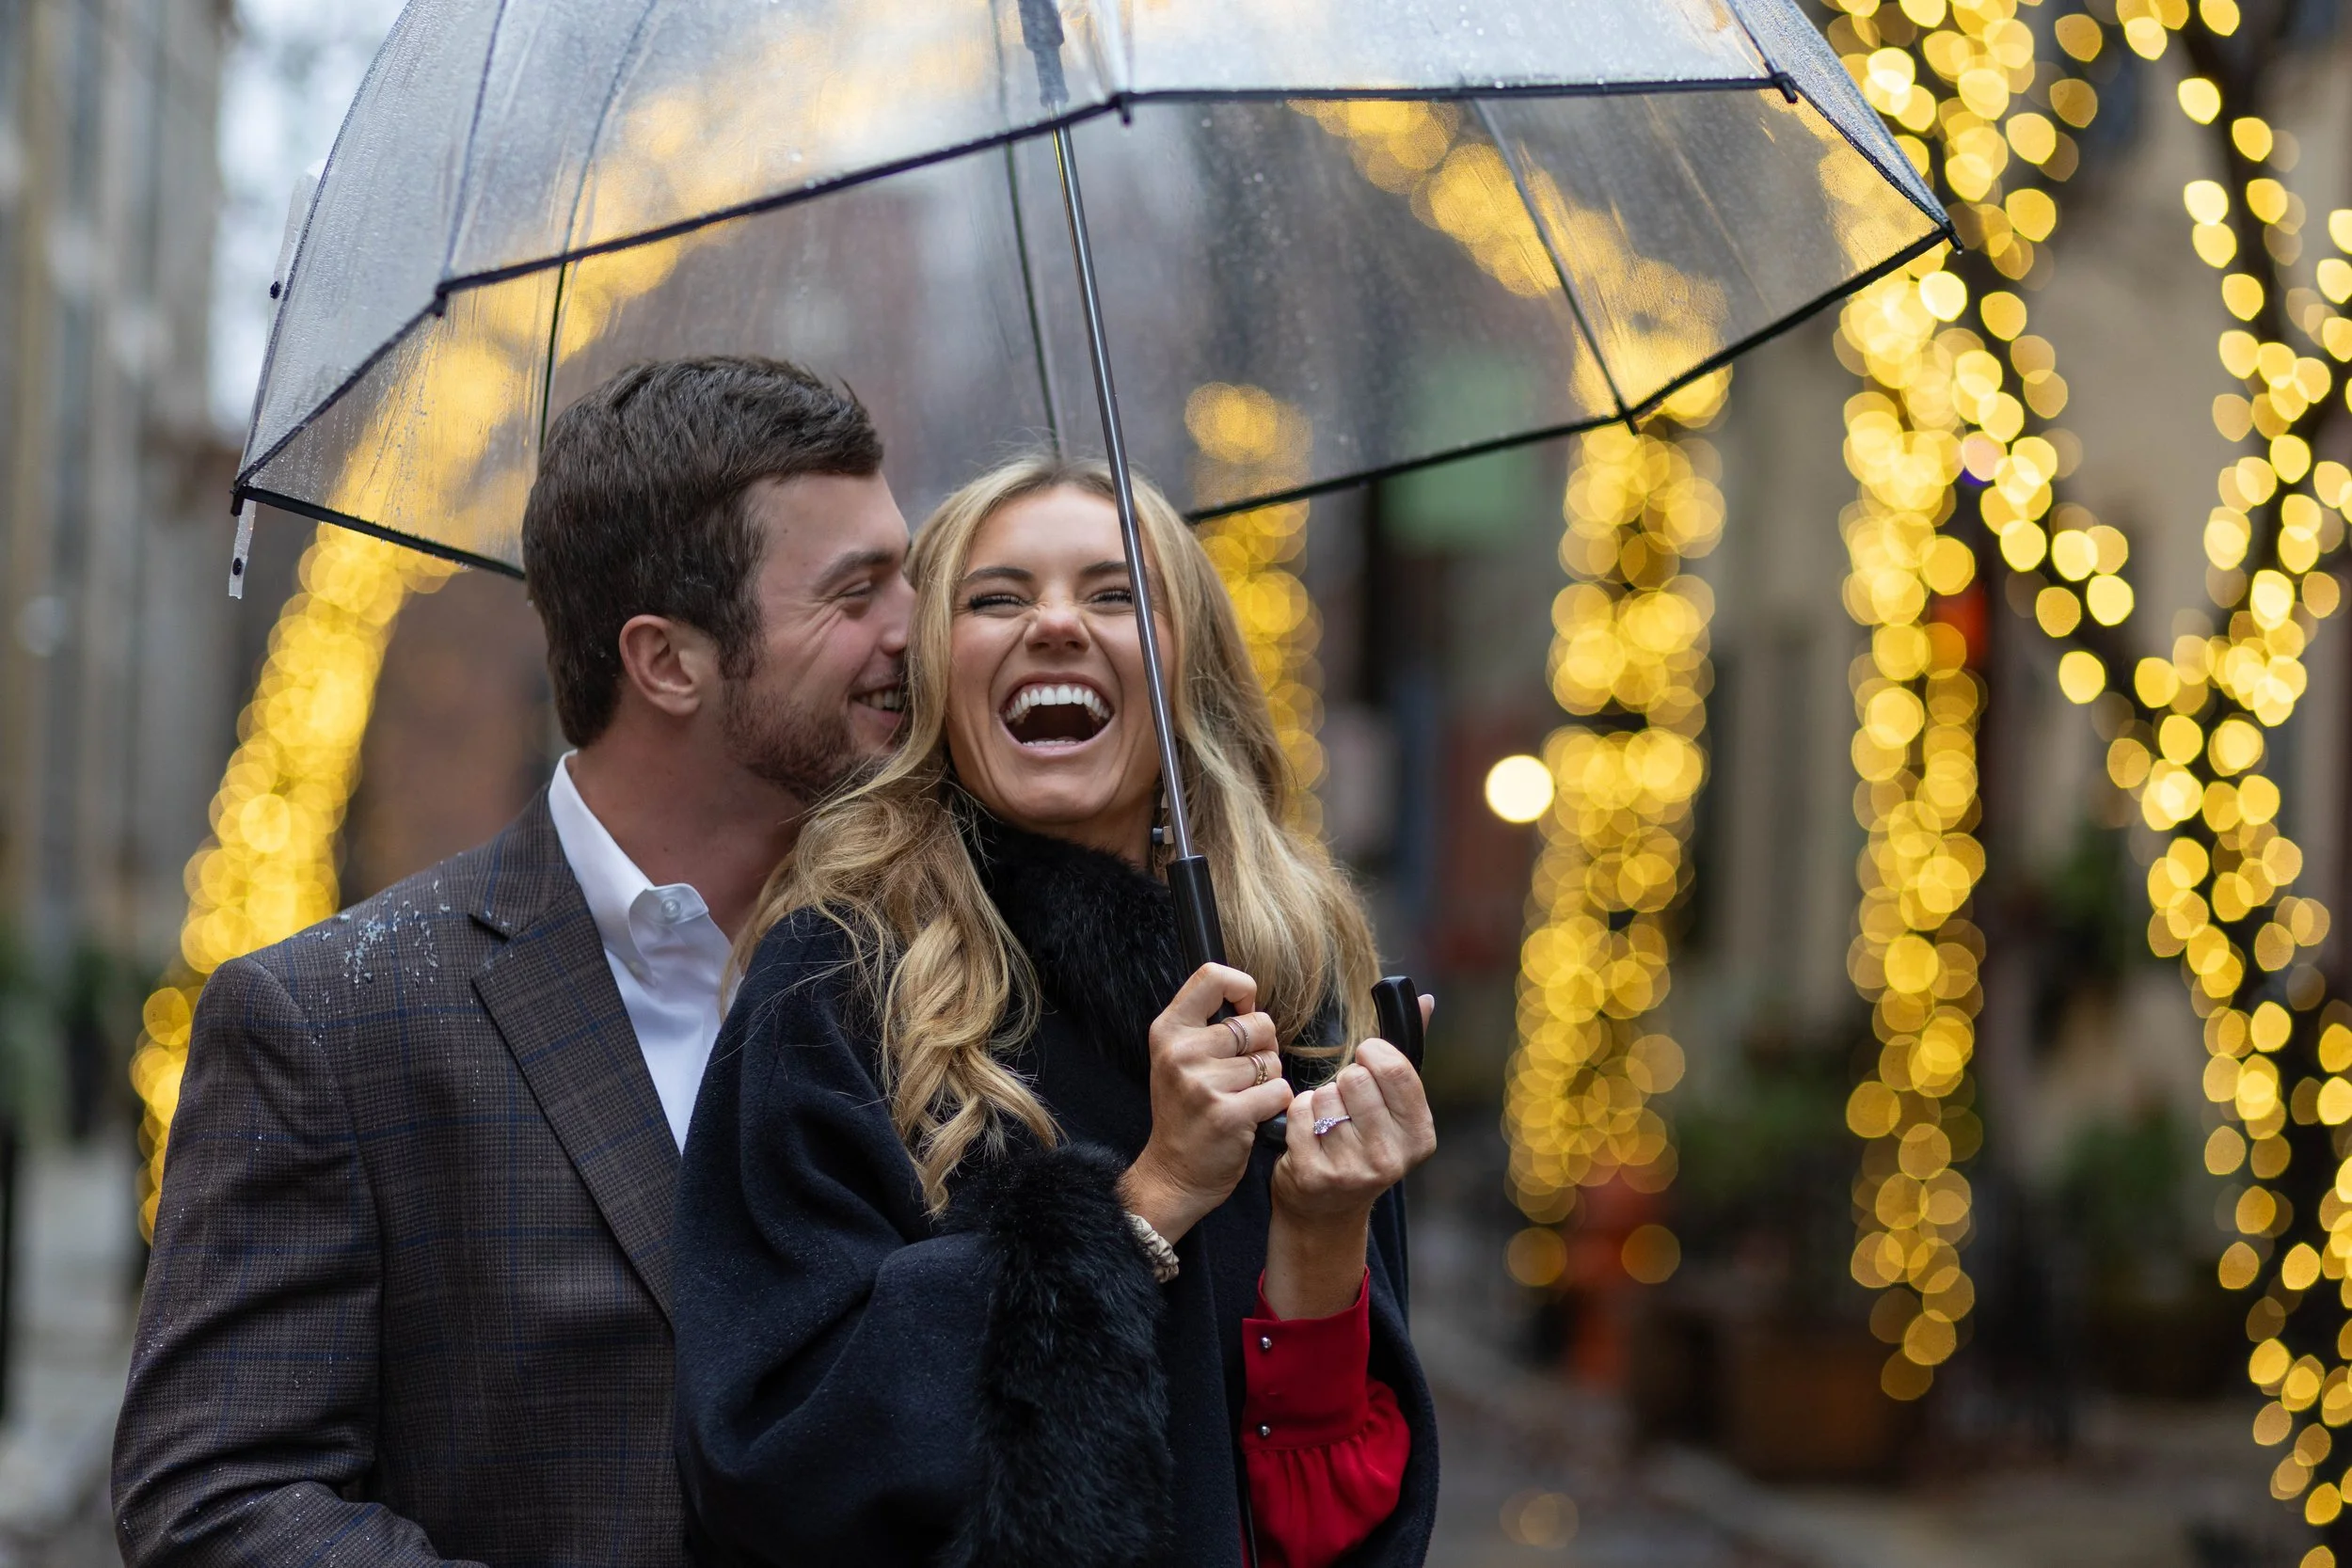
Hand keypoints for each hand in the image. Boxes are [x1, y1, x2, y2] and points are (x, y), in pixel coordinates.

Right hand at [1121, 963, 1291, 1243]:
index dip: (1242, 989)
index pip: (1212, 976)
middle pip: (1258, 1023)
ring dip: (1268, 1081)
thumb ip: (1207, 1025)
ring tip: (1241, 1098)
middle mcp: (1181, 1052)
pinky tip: (1252, 1116)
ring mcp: (1203, 1084)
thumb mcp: (1178, 1058)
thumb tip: (1250, 1000)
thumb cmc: (1186, 1113)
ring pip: (1272, 1061)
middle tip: (1241, 1075)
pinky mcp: (1228, 1114)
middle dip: (1263, 1049)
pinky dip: (1275, 1104)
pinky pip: (1279, 1090)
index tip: (1245, 1012)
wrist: (1173, 1174)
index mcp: (1168, 1031)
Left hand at [1264, 1032, 1437, 1318]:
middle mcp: (1391, 1158)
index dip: (1373, 1053)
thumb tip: (1427, 1001)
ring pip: (1323, 1094)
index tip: (1366, 1058)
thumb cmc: (1363, 1144)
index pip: (1393, 1068)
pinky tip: (1305, 1134)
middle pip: (1354, 1078)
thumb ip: (1407, 1053)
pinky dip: (1296, 1114)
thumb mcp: (1394, 1107)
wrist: (1326, 1209)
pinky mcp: (1313, 1174)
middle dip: (1344, 1081)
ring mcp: (1352, 1170)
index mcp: (1419, 1136)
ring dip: (1319, 1099)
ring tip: (1326, 1122)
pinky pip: (1297, 1112)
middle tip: (1346, 1103)